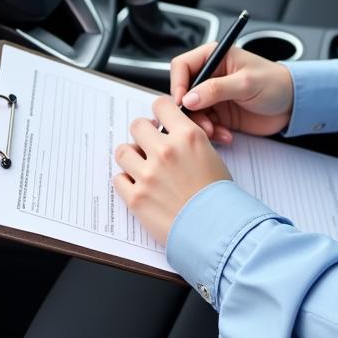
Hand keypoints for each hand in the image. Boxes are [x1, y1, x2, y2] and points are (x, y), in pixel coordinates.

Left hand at [113, 95, 231, 245]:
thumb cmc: (219, 197)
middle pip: (137, 125)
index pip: (161, 106)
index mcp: (186, 136)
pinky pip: (118, 179)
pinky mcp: (136, 198)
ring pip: (123, 151)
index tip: (159, 120)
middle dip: (143, 135)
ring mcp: (148, 174)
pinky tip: (139, 186)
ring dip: (131, 158)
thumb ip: (188, 141)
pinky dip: (126, 182)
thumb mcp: (210, 156)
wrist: (218, 231)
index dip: (159, 112)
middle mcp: (165, 151)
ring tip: (142, 168)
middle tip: (149, 145)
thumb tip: (171, 135)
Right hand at [170, 42, 294, 144]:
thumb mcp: (246, 83)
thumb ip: (216, 89)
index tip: (182, 102)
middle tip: (201, 124)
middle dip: (189, 111)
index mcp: (214, 57)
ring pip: (192, 112)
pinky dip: (212, 133)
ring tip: (215, 132)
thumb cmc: (275, 84)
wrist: (293, 106)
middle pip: (183, 92)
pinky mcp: (219, 114)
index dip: (178, 83)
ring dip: (200, 125)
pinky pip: (205, 125)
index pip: (182, 65)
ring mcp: (213, 96)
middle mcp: (210, 76)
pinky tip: (226, 136)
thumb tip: (189, 98)